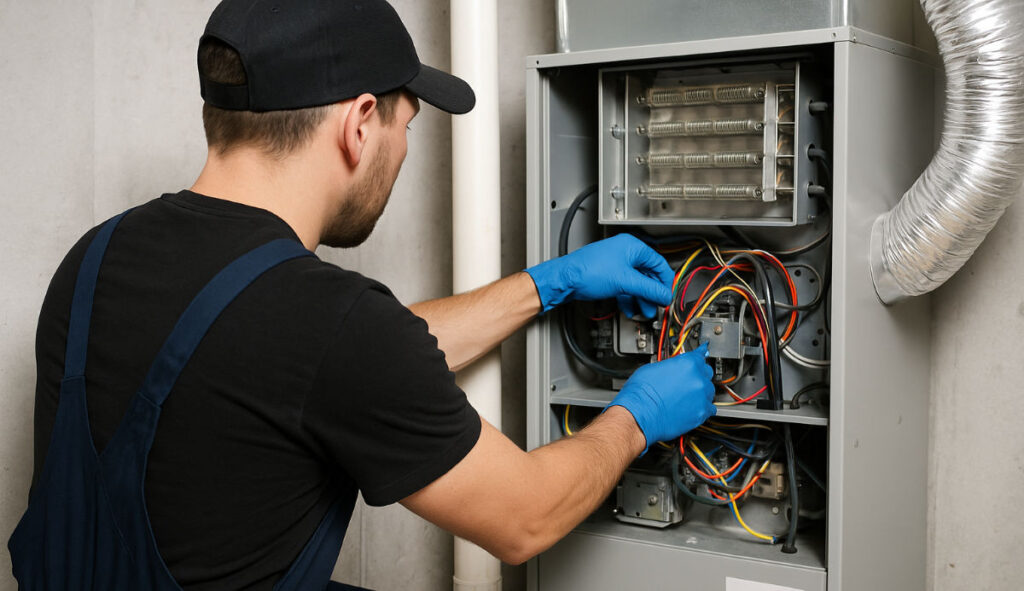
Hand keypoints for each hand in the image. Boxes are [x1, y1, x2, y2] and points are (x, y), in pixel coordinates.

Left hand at [525, 234, 674, 316]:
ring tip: (644, 311)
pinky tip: (629, 309)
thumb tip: (664, 295)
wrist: (564, 281)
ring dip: (641, 298)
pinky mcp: (607, 276)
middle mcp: (624, 253)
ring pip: (635, 283)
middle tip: (657, 306)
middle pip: (647, 275)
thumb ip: (649, 289)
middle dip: (652, 293)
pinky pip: (624, 287)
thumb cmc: (587, 272)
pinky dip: (628, 298)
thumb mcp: (625, 282)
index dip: (665, 281)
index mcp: (632, 247)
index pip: (658, 263)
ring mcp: (615, 264)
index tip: (668, 295)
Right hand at [606, 344, 715, 454]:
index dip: (701, 355)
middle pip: (707, 373)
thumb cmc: (641, 393)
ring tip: (686, 397)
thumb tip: (674, 367)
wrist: (639, 414)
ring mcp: (701, 396)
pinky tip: (693, 407)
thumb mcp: (653, 368)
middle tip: (686, 381)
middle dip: (698, 375)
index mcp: (688, 363)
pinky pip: (710, 408)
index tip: (703, 354)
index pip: (701, 355)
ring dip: (700, 392)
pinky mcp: (701, 413)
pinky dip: (703, 407)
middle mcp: (698, 378)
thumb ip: (672, 366)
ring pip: (709, 391)